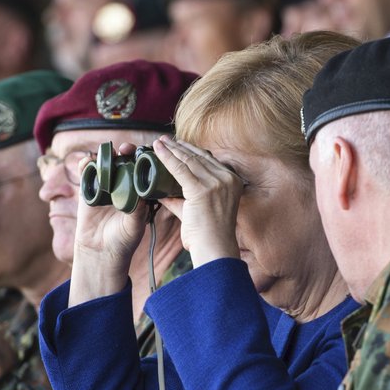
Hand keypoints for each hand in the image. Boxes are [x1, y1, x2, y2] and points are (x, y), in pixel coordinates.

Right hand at [68, 144, 150, 304]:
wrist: (101, 252)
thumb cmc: (123, 240)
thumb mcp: (135, 224)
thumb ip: (138, 209)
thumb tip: (142, 192)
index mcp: (138, 192)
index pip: (141, 170)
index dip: (142, 159)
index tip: (144, 153)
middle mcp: (122, 186)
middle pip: (124, 162)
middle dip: (125, 152)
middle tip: (126, 149)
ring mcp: (105, 187)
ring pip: (105, 165)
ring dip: (106, 155)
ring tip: (109, 152)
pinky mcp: (88, 191)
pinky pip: (87, 174)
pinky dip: (86, 164)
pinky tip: (87, 161)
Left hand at [152, 136, 241, 267]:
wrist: (214, 249)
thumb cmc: (208, 236)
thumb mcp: (197, 212)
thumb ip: (181, 200)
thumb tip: (162, 194)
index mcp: (232, 182)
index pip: (208, 160)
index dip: (191, 151)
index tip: (177, 145)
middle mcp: (227, 179)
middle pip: (199, 157)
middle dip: (179, 147)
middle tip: (164, 140)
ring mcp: (216, 183)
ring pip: (188, 160)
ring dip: (171, 149)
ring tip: (158, 143)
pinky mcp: (202, 189)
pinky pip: (180, 169)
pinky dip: (166, 158)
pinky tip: (157, 150)